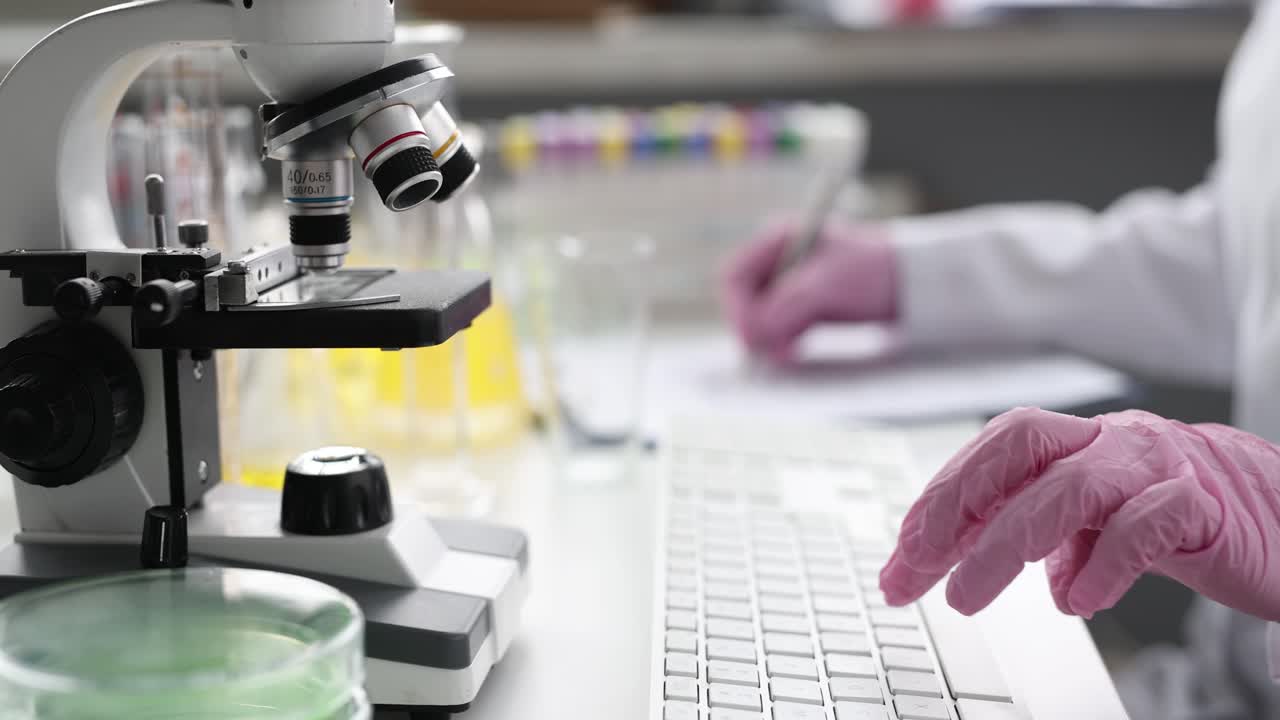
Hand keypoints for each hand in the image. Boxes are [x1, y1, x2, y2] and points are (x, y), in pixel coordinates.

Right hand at [718, 219, 897, 363]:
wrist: (915, 284)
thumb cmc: (875, 271)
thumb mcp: (830, 284)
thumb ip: (789, 305)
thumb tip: (756, 333)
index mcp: (780, 239)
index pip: (735, 276)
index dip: (737, 308)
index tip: (751, 337)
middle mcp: (779, 260)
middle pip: (743, 299)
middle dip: (752, 327)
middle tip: (768, 353)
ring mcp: (789, 285)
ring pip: (759, 318)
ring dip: (767, 339)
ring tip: (787, 355)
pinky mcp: (802, 308)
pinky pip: (777, 330)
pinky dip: (780, 344)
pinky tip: (793, 354)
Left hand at [879, 407, 1279, 622]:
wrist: (1278, 514)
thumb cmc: (1169, 513)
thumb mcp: (1085, 526)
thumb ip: (1026, 538)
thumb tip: (951, 569)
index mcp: (1076, 441)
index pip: (994, 450)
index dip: (943, 493)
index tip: (903, 550)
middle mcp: (1111, 442)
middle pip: (1021, 446)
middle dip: (959, 501)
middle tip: (918, 560)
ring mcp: (1159, 468)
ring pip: (1072, 487)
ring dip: (1006, 544)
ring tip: (968, 596)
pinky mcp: (1206, 508)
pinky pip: (1145, 524)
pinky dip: (1102, 565)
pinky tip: (1077, 600)